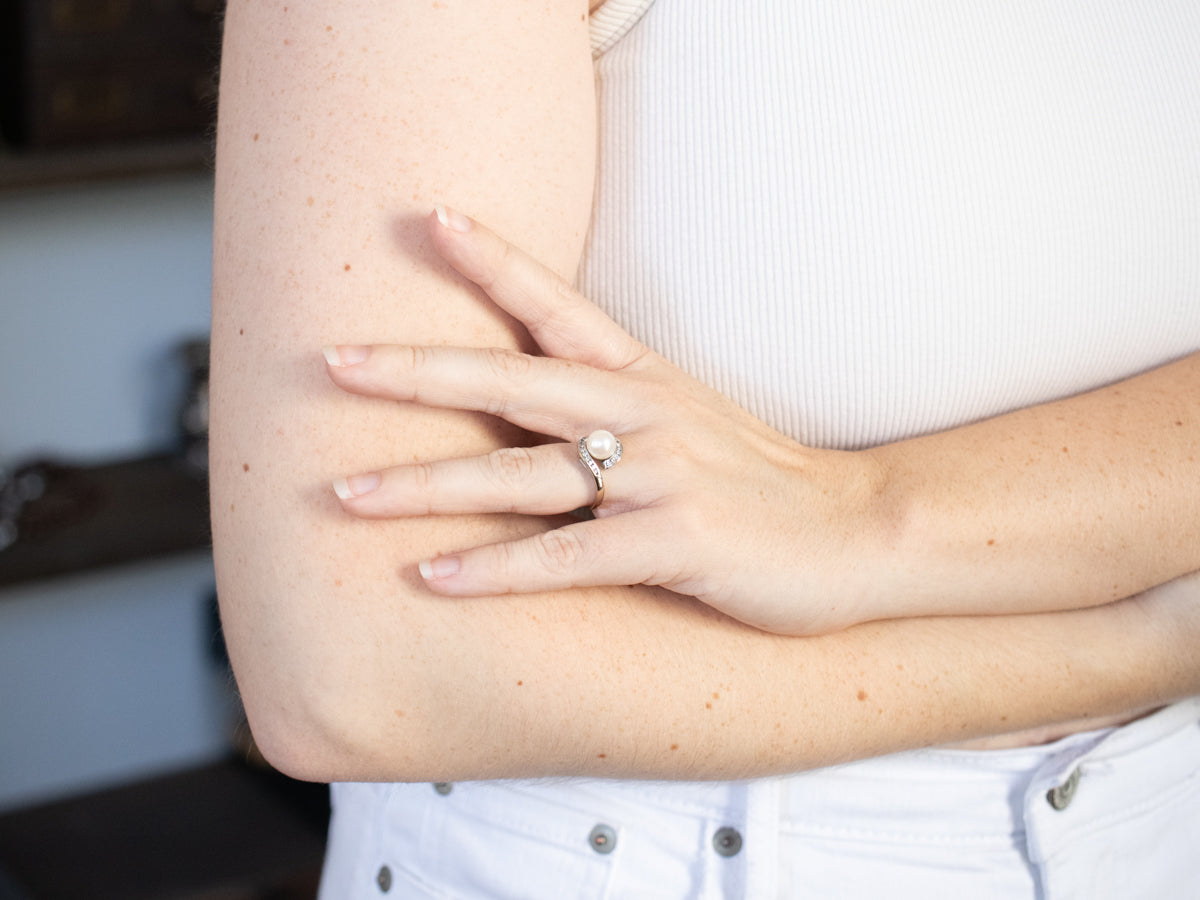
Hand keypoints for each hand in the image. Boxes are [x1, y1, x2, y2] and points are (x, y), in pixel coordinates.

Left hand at [324, 206, 888, 634]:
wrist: (861, 528)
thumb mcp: (693, 420)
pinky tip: (435, 577)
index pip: (557, 306)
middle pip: (511, 382)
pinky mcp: (675, 543)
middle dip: (417, 373)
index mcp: (646, 377)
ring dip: (426, 484)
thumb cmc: (767, 481)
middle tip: (333, 361)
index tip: (429, 220)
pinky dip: (495, 569)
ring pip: (520, 475)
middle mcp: (645, 413)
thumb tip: (534, 418)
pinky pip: (564, 557)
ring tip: (347, 491)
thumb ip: (620, 408)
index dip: (493, 262)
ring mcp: (660, 476)